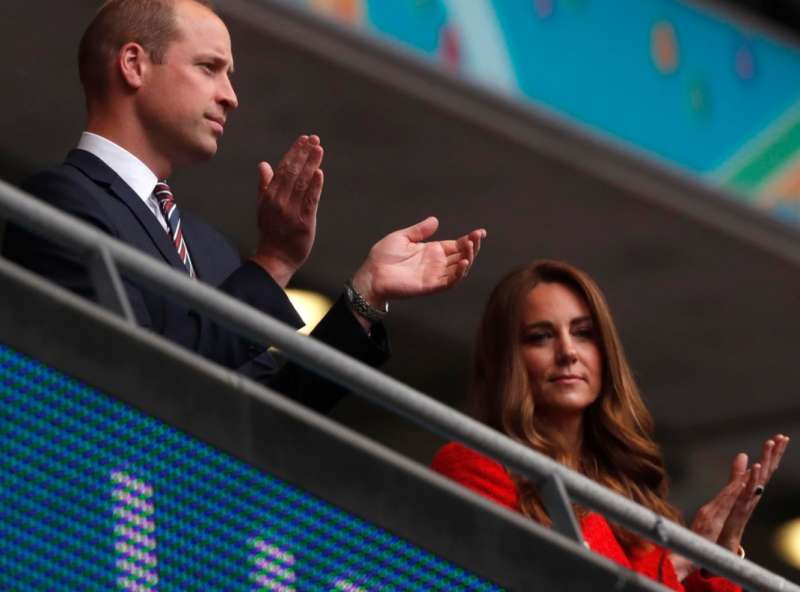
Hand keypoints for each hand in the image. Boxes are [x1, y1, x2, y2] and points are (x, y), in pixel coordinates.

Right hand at [250, 135, 323, 287]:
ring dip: (311, 164)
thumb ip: (265, 184)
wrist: (275, 258)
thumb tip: (264, 164)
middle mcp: (279, 201)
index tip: (304, 139)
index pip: (283, 168)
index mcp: (269, 195)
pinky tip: (320, 173)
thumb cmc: (271, 231)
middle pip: (292, 172)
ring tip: (319, 149)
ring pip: (302, 183)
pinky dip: (314, 186)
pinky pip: (309, 201)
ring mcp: (291, 212)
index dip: (294, 152)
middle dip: (304, 154)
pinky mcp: (303, 222)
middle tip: (314, 139)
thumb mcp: (263, 206)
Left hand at [350, 216, 485, 309]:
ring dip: (468, 259)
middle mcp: (437, 263)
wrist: (372, 275)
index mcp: (432, 250)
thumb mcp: (402, 237)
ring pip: (459, 269)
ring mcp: (435, 275)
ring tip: (471, 247)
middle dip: (472, 247)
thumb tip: (435, 220)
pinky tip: (463, 262)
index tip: (480, 232)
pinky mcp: (430, 286)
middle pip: (462, 255)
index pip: (457, 245)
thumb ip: (419, 230)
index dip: (469, 239)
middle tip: (477, 237)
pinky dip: (459, 274)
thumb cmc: (383, 257)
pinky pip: (449, 282)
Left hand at [671, 434, 789, 579]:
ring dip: (764, 463)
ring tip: (770, 445)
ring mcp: (745, 506)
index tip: (781, 437)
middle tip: (782, 437)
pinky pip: (746, 495)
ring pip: (758, 482)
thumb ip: (737, 475)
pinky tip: (755, 467)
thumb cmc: (724, 522)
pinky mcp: (736, 513)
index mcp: (750, 492)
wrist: (716, 548)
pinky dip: (752, 481)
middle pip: (765, 474)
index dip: (772, 454)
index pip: (763, 470)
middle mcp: (750, 498)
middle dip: (774, 455)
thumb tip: (743, 455)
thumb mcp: (731, 493)